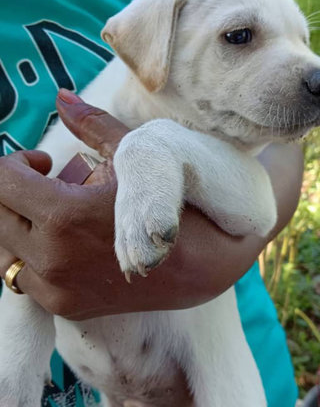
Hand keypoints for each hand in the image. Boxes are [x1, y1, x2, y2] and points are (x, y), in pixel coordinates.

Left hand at [0, 90, 302, 318]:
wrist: (212, 265)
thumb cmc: (180, 202)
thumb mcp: (139, 155)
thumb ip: (93, 126)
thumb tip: (61, 97)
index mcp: (66, 216)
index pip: (4, 183)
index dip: (16, 164)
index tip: (43, 163)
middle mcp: (54, 259)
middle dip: (14, 192)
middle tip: (48, 183)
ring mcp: (60, 290)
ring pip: (5, 253)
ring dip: (18, 227)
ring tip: (52, 214)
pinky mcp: (69, 309)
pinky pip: (25, 281)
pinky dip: (31, 258)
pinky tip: (61, 244)